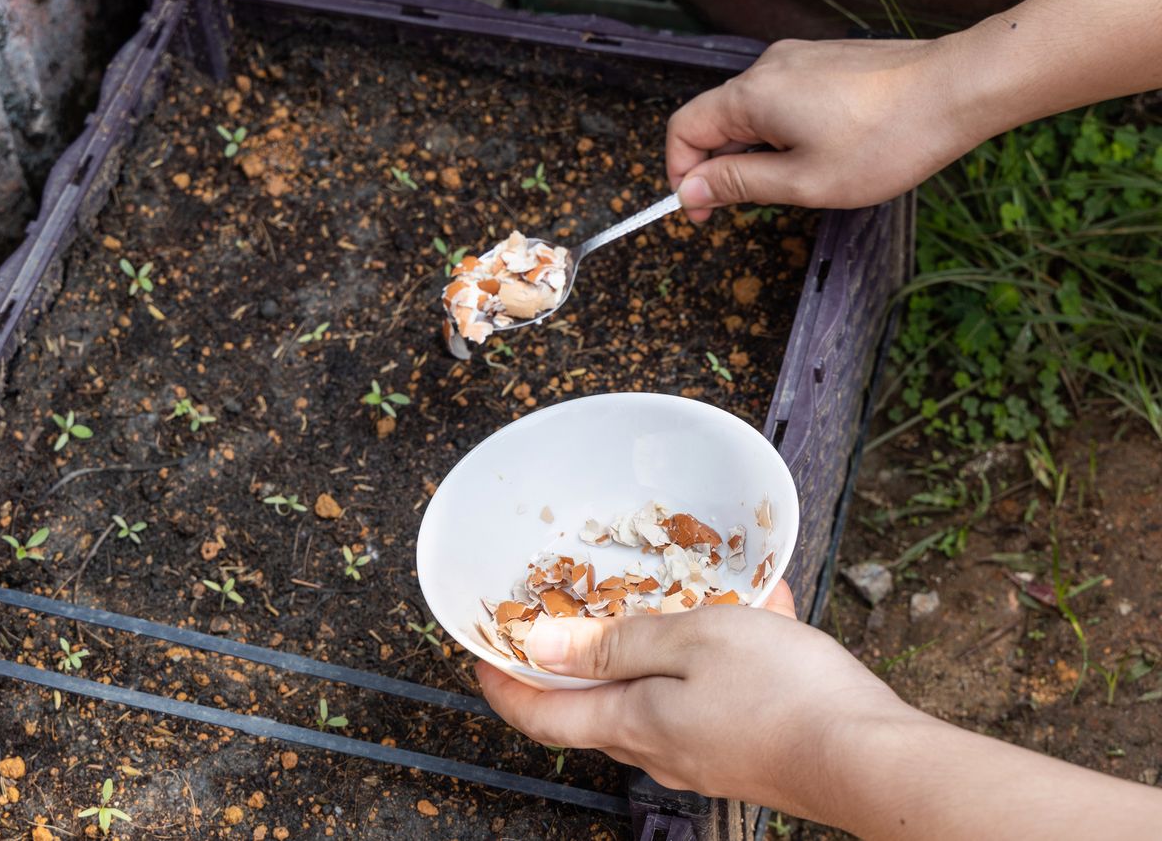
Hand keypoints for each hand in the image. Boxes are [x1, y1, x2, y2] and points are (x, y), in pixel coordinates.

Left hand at [476, 581, 914, 819]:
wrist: (870, 756)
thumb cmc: (782, 693)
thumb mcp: (690, 642)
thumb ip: (615, 645)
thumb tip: (540, 651)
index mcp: (633, 723)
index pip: (541, 717)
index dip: (502, 686)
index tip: (480, 654)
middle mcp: (659, 750)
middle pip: (595, 706)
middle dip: (579, 660)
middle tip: (576, 610)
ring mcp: (703, 755)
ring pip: (657, 694)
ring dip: (657, 646)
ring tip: (686, 594)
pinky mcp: (743, 751)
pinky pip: (708, 696)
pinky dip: (713, 655)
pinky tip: (753, 616)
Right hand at [666, 38, 976, 217]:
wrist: (956, 91)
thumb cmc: (886, 140)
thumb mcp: (803, 182)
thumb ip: (738, 184)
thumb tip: (691, 189)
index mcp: (752, 95)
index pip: (684, 129)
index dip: (681, 174)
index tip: (701, 211)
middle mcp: (769, 68)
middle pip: (716, 119)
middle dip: (720, 166)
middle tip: (747, 207)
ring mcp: (799, 60)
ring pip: (752, 112)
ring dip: (755, 151)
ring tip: (796, 181)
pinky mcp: (826, 62)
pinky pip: (783, 99)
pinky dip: (782, 132)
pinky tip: (821, 154)